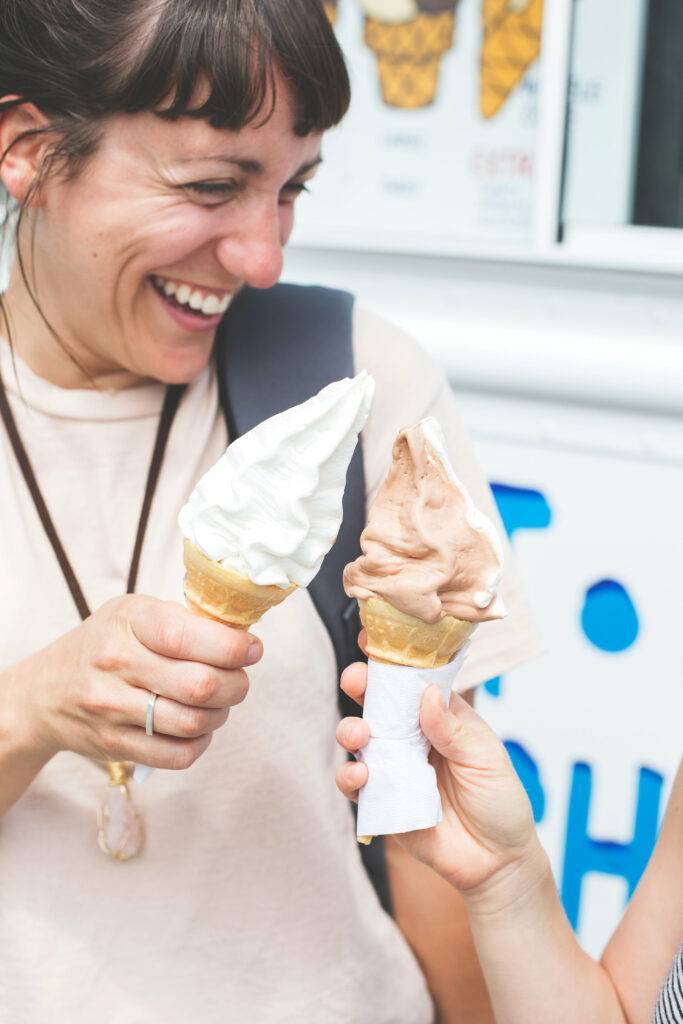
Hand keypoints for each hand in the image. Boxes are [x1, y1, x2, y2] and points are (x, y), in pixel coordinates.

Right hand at [16, 595, 261, 769]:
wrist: (45, 691)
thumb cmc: (106, 644)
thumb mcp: (135, 614)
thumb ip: (184, 621)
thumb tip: (243, 639)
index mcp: (129, 621)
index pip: (187, 636)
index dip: (232, 646)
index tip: (252, 650)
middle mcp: (116, 663)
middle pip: (200, 685)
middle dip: (236, 684)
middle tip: (238, 680)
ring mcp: (112, 707)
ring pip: (193, 722)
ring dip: (221, 715)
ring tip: (219, 703)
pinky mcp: (114, 745)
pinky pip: (177, 755)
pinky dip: (201, 743)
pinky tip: (199, 728)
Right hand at [336, 660, 538, 897]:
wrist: (498, 863)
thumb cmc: (500, 802)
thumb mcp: (486, 758)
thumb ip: (453, 729)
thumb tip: (427, 695)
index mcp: (441, 718)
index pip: (413, 681)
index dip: (393, 659)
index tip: (372, 638)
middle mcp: (413, 737)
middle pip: (378, 703)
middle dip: (360, 686)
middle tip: (354, 681)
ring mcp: (396, 768)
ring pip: (359, 739)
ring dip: (351, 730)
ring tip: (359, 735)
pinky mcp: (384, 801)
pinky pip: (356, 785)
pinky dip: (350, 777)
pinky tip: (361, 776)